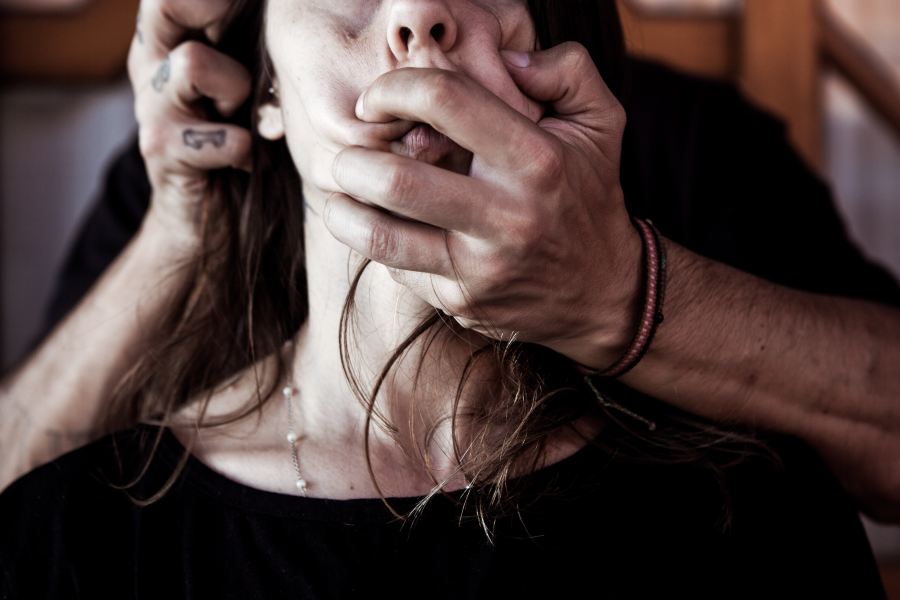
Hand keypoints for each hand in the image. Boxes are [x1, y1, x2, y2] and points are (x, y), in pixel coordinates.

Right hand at [128, 0, 250, 245]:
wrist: (206, 222)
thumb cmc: (238, 144)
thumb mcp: (245, 88)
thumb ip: (253, 50)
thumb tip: (296, 19)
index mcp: (171, 41)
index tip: (251, 6)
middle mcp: (151, 64)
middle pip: (167, 4)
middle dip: (212, 7)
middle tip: (244, 40)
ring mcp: (151, 108)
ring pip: (193, 62)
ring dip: (236, 90)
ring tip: (246, 119)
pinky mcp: (161, 151)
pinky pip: (224, 136)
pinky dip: (245, 151)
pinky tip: (244, 164)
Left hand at [326, 43, 642, 367]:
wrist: (605, 291)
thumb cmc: (589, 194)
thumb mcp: (602, 123)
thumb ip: (567, 70)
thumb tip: (507, 58)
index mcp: (537, 161)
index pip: (445, 102)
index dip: (394, 88)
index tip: (376, 100)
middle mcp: (508, 217)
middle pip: (397, 182)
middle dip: (353, 160)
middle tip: (348, 153)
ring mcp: (481, 267)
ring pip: (383, 239)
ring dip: (342, 211)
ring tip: (338, 192)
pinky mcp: (462, 301)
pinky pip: (399, 269)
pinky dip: (377, 244)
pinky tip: (376, 226)